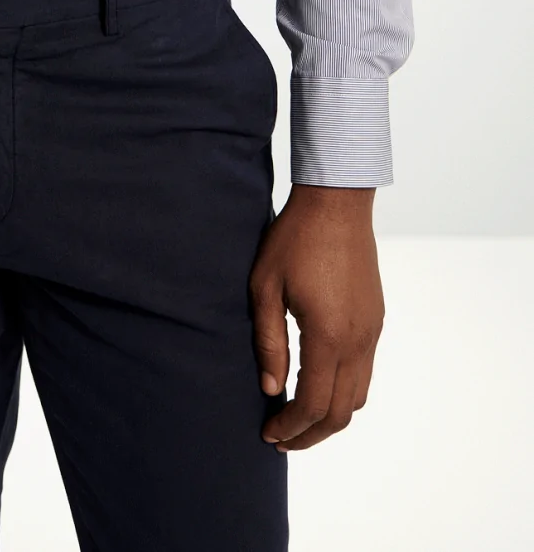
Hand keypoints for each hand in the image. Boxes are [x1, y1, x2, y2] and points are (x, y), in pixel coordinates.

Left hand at [249, 184, 383, 451]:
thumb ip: (268, 341)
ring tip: (297, 419)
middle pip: (340, 412)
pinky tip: (317, 385)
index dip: (290, 427)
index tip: (268, 433)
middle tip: (280, 438)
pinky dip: (342, 392)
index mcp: (328, 335)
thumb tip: (269, 388)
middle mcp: (357, 340)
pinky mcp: (375, 320)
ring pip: (357, 396)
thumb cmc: (294, 238)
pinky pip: (364, 372)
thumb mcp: (265, 287)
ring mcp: (371, 332)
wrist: (337, 202)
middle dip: (310, 434)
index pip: (312, 403)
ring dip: (329, 417)